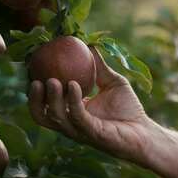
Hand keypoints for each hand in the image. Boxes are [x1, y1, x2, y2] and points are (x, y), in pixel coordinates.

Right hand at [27, 48, 156, 163]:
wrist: (145, 131)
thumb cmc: (129, 109)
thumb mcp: (112, 81)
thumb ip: (98, 66)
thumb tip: (88, 44)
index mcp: (72, 112)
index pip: (46, 104)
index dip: (35, 91)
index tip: (33, 71)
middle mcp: (71, 123)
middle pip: (43, 115)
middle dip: (34, 100)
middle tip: (34, 79)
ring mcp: (80, 131)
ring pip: (56, 117)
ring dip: (51, 99)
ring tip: (51, 80)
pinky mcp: (92, 134)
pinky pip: (78, 116)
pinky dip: (73, 100)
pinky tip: (73, 84)